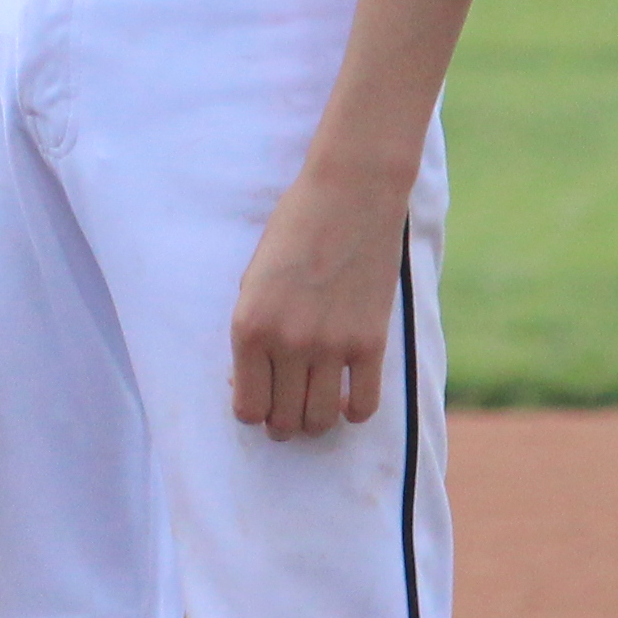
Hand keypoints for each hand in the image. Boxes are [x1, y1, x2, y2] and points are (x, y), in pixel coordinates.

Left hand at [228, 156, 414, 435]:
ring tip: (316, 407)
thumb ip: (254, 330)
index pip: (247, 407)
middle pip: (283, 421)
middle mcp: (286, 343)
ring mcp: (331, 346)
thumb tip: (252, 381)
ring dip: (315, 422)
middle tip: (288, 409)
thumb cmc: (295, 228)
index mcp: (249, 327)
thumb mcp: (254, 278)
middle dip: (282, 423)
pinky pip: (364, 406)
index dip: (253, 412)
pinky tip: (348, 400)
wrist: (350, 194)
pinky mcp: (371, 343)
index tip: (261, 401)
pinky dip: (354, 413)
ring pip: (320, 421)